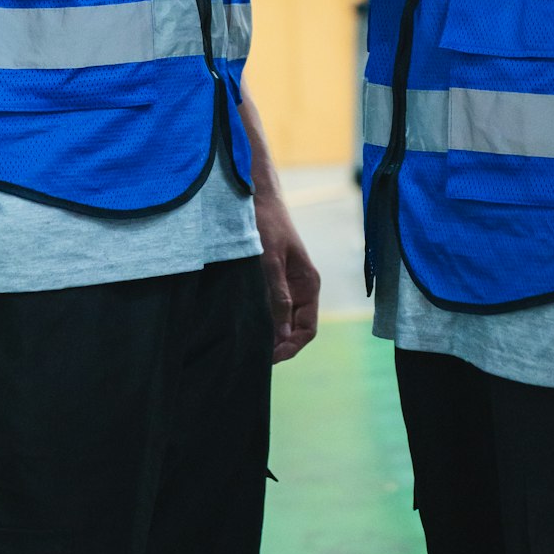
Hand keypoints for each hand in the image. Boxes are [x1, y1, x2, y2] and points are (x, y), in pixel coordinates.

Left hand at [254, 187, 320, 362]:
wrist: (257, 197)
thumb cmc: (266, 224)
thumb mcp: (270, 260)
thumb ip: (278, 296)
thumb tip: (282, 334)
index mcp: (308, 285)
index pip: (307, 329)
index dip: (290, 347)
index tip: (269, 357)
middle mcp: (300, 289)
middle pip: (294, 329)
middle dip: (278, 345)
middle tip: (253, 355)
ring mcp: (286, 285)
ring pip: (280, 321)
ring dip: (268, 334)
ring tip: (246, 343)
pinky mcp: (271, 280)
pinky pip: (270, 308)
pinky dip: (261, 320)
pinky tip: (244, 324)